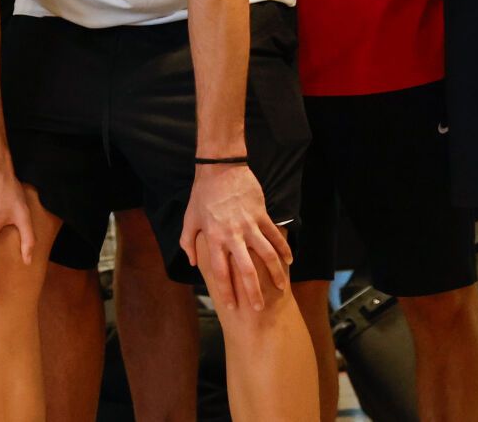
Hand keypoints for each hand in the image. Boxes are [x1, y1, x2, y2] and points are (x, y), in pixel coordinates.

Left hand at [180, 163, 290, 313]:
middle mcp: (233, 235)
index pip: (220, 272)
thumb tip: (191, 262)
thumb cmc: (202, 194)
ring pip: (266, 255)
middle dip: (253, 292)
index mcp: (214, 239)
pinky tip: (289, 261)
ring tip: (281, 288)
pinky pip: (275, 235)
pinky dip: (284, 249)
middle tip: (259, 309)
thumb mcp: (189, 218)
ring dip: (275, 273)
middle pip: (245, 270)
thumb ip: (188, 242)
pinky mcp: (261, 215)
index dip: (226, 291)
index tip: (231, 306)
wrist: (219, 168)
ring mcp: (249, 225)